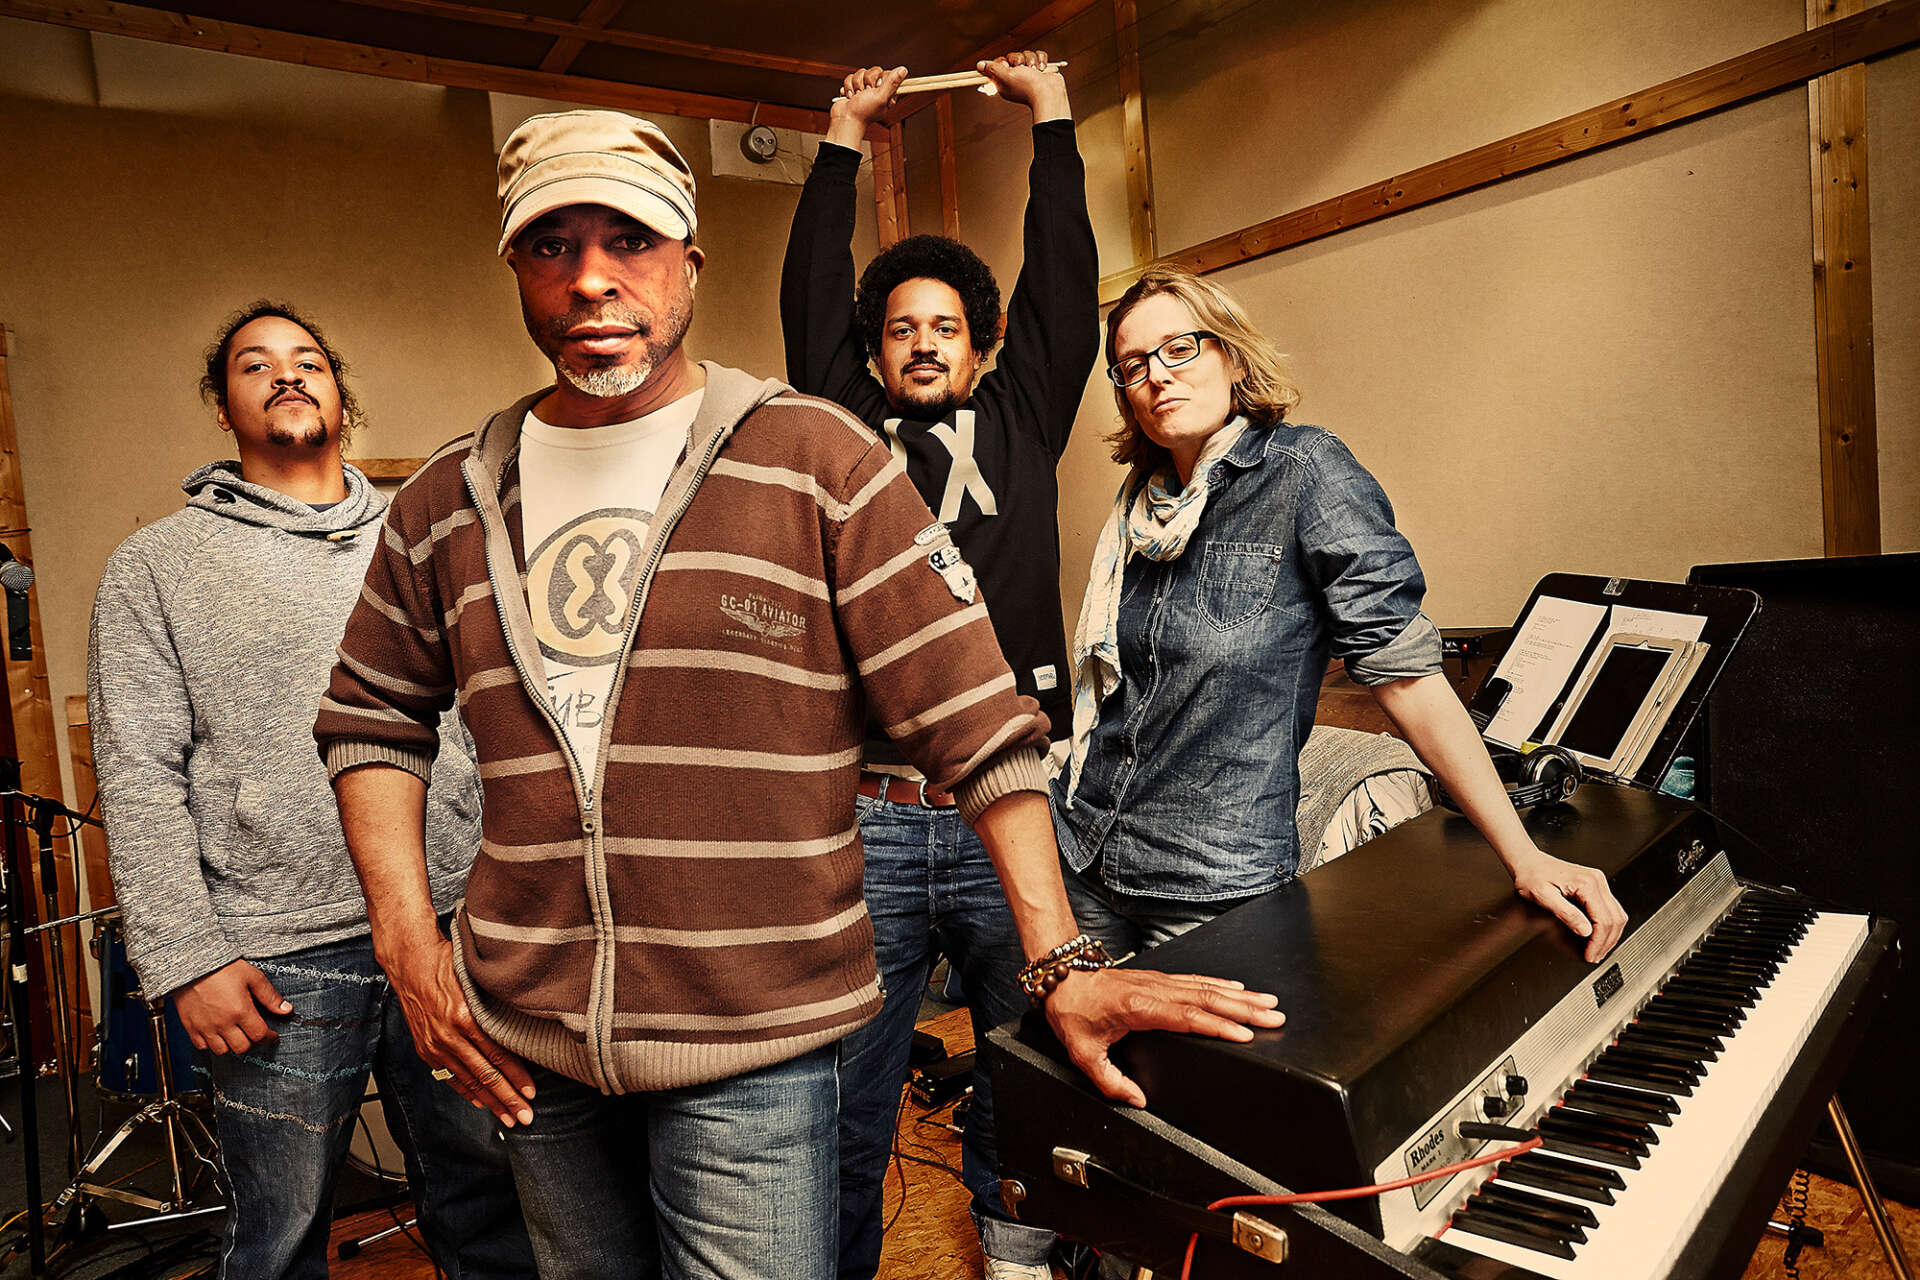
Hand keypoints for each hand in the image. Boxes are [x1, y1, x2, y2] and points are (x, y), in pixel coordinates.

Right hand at [174, 959, 291, 1054]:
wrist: (193, 965)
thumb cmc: (222, 969)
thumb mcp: (252, 977)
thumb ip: (269, 996)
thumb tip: (286, 1009)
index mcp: (240, 1011)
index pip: (259, 1035)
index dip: (269, 1038)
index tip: (272, 1036)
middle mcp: (222, 1023)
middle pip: (241, 1047)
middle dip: (252, 1042)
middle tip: (254, 1034)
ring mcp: (205, 1027)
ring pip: (222, 1051)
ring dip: (231, 1046)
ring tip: (236, 1034)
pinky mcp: (190, 1027)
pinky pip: (202, 1047)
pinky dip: (211, 1045)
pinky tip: (217, 1034)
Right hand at [385, 935, 535, 1126]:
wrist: (409, 962)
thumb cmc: (447, 964)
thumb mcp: (476, 981)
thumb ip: (494, 1007)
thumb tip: (523, 1028)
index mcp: (464, 1017)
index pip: (497, 1055)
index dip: (516, 1077)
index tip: (531, 1092)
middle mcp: (448, 1035)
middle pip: (484, 1075)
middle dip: (507, 1099)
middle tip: (525, 1116)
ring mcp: (435, 1044)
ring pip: (467, 1080)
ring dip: (489, 1102)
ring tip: (507, 1117)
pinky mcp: (425, 1049)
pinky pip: (449, 1076)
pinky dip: (466, 1091)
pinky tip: (480, 1102)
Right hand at [830, 65, 906, 130]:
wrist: (844, 118)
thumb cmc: (863, 112)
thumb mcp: (881, 97)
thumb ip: (892, 83)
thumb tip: (903, 69)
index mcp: (888, 93)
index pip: (888, 74)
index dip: (881, 78)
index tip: (876, 87)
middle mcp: (877, 90)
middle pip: (874, 70)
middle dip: (866, 81)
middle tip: (865, 93)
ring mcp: (864, 88)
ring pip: (861, 72)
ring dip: (856, 85)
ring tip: (856, 97)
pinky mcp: (853, 87)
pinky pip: (851, 77)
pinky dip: (848, 87)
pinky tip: (849, 97)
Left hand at [977, 50, 1068, 117]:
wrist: (1049, 93)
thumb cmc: (1027, 86)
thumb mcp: (1005, 77)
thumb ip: (992, 70)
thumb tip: (979, 65)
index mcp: (1005, 80)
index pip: (999, 63)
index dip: (1002, 62)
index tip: (1006, 66)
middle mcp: (1016, 76)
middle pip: (1013, 56)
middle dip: (1018, 59)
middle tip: (1022, 68)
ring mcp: (1029, 72)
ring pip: (1026, 54)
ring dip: (1031, 60)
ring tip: (1035, 70)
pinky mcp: (1040, 68)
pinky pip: (1038, 55)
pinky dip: (1041, 59)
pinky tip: (1042, 68)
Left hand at [1043, 967, 1285, 1106]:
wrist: (1063, 979)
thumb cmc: (1073, 1012)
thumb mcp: (1084, 1054)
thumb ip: (1111, 1081)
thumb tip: (1138, 1100)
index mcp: (1140, 1009)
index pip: (1187, 1017)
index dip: (1218, 1026)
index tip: (1244, 1033)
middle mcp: (1155, 991)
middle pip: (1207, 999)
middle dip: (1244, 1009)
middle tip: (1274, 1016)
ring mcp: (1159, 983)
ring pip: (1206, 987)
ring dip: (1240, 996)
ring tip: (1268, 1002)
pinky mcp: (1159, 980)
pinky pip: (1196, 981)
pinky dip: (1220, 984)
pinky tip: (1238, 989)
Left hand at [1509, 849, 1627, 962]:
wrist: (1528, 862)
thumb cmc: (1531, 876)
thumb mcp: (1543, 897)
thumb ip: (1566, 914)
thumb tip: (1586, 931)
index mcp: (1586, 884)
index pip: (1603, 920)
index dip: (1598, 942)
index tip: (1590, 954)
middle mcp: (1596, 881)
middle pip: (1615, 919)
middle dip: (1606, 942)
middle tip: (1594, 956)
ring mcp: (1598, 882)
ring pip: (1616, 915)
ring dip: (1609, 936)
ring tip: (1597, 950)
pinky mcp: (1595, 886)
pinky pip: (1610, 909)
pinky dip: (1607, 926)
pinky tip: (1598, 936)